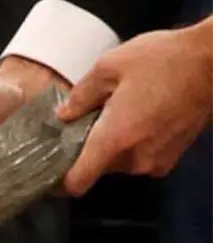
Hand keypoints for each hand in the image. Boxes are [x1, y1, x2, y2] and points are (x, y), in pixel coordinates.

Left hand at [56, 24, 212, 195]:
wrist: (211, 63)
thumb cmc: (161, 61)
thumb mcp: (108, 68)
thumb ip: (80, 96)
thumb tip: (63, 116)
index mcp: (116, 139)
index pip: (79, 180)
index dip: (58, 181)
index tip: (45, 172)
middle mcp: (137, 158)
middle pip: (97, 167)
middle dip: (84, 148)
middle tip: (79, 119)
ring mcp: (158, 160)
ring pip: (117, 161)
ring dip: (108, 142)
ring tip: (110, 109)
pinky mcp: (172, 155)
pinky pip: (137, 155)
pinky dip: (128, 141)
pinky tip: (130, 113)